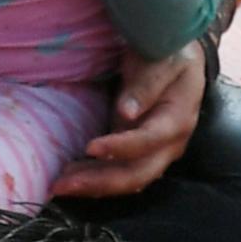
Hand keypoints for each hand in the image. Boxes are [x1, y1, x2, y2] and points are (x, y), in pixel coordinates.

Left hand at [53, 45, 204, 201]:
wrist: (182, 62)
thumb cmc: (170, 55)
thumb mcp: (163, 58)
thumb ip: (147, 83)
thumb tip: (126, 113)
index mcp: (177, 120)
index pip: (148, 141)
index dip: (120, 147)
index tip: (89, 148)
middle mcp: (169, 146)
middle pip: (137, 174)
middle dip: (99, 183)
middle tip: (62, 185)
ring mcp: (155, 155)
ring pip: (126, 180)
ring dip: (92, 186)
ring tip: (59, 185)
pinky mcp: (139, 156)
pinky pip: (118, 174)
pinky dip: (94, 179)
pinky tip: (70, 177)